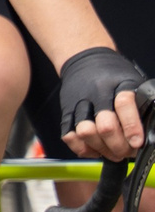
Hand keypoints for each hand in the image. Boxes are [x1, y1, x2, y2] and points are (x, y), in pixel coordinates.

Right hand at [56, 47, 145, 161]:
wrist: (83, 59)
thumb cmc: (114, 75)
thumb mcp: (134, 81)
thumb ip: (143, 103)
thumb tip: (153, 128)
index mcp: (119, 84)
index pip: (124, 104)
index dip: (132, 127)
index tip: (137, 142)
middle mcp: (97, 94)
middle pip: (105, 126)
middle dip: (118, 145)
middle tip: (127, 151)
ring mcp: (79, 103)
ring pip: (85, 133)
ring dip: (101, 149)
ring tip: (112, 152)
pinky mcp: (66, 111)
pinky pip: (69, 136)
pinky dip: (82, 148)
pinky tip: (94, 148)